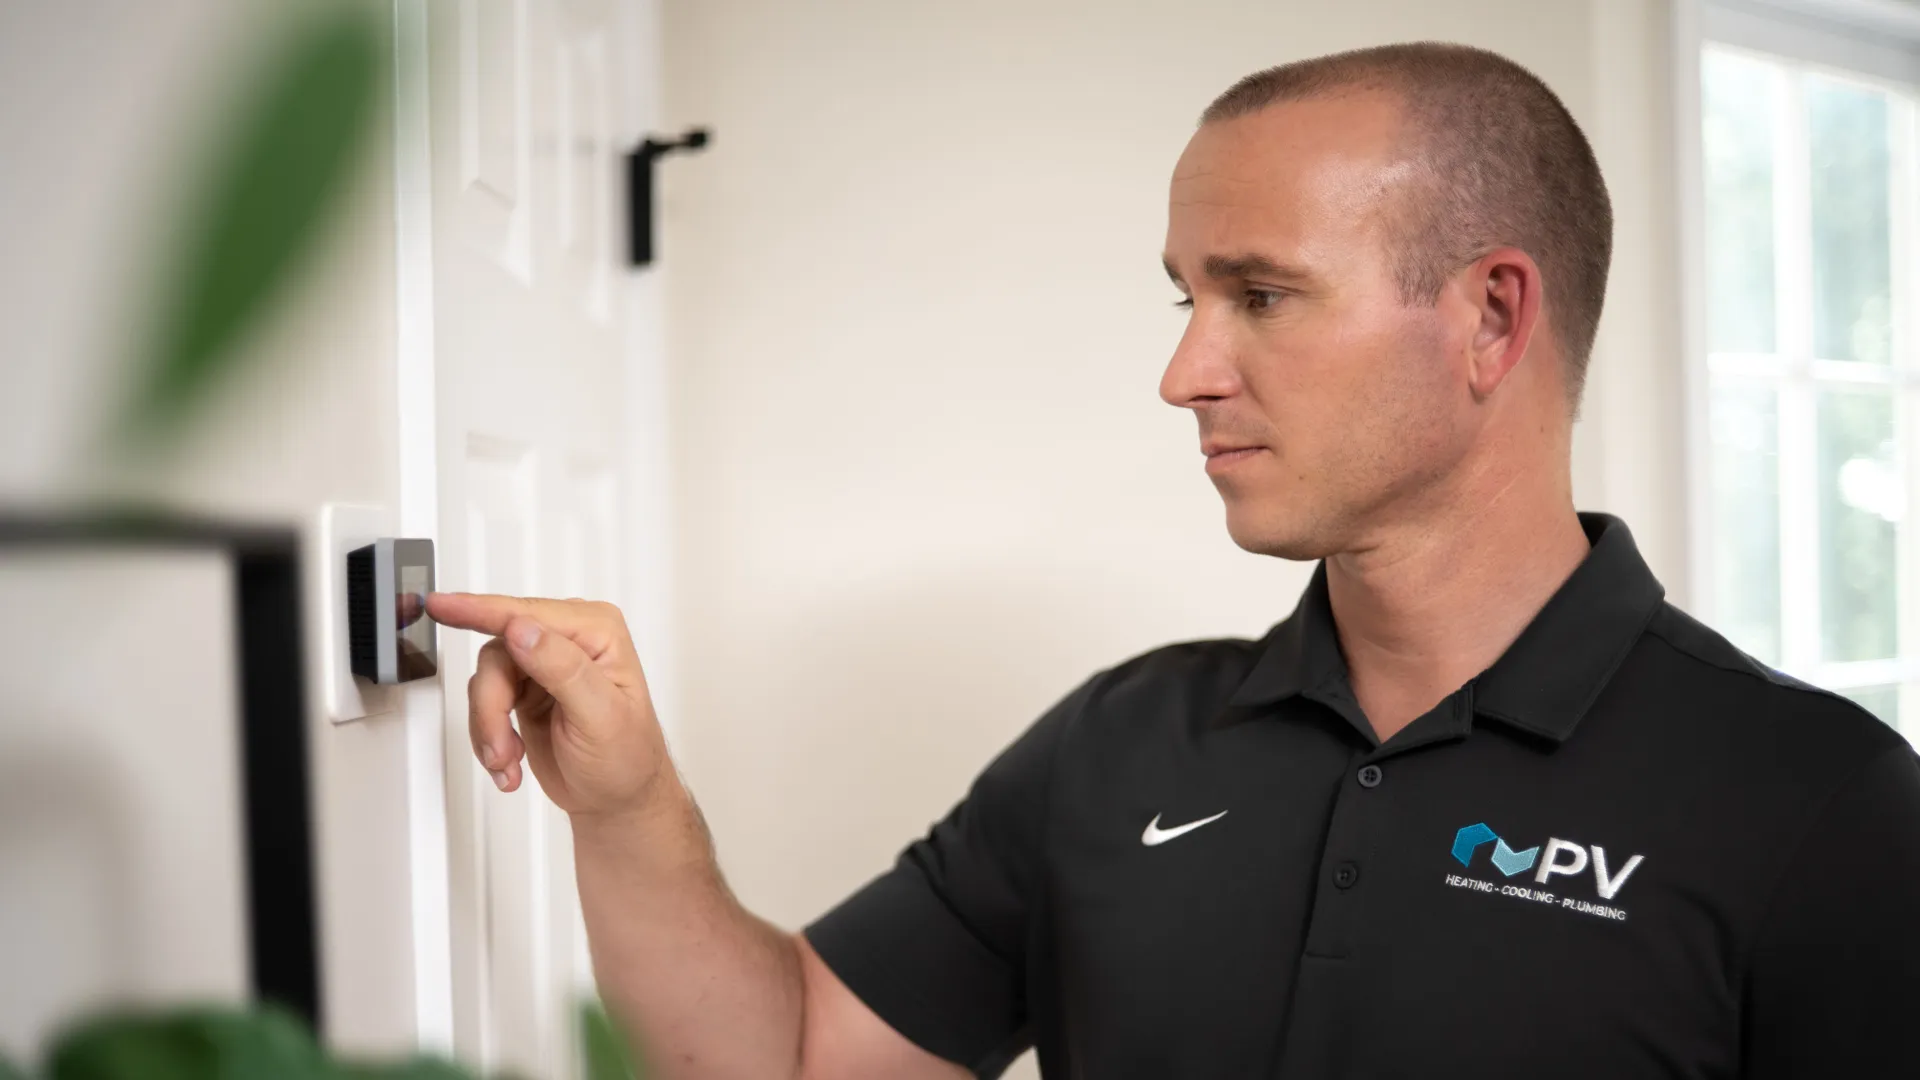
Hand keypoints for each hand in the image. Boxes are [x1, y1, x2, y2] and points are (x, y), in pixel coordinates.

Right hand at [425, 592, 667, 819]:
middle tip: (499, 747)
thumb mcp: (600, 715)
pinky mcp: (522, 691)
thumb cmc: (626, 758)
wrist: (616, 799)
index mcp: (596, 632)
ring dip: (490, 727)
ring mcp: (542, 665)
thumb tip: (522, 630)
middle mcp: (567, 640)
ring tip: (508, 760)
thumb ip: (562, 668)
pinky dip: (489, 736)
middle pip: (498, 652)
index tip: (442, 606)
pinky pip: (484, 702)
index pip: (528, 614)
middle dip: (491, 705)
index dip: (479, 610)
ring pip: (486, 680)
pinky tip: (509, 761)